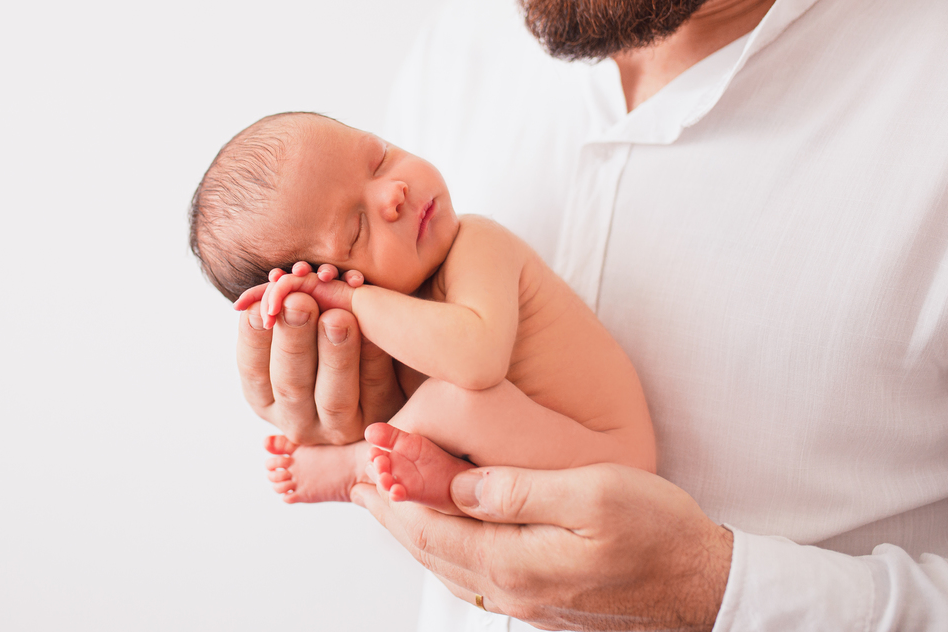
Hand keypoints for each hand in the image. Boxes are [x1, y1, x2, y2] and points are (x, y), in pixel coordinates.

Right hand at [236, 263, 402, 445]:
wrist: (392, 360)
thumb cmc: (329, 335)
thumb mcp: (299, 325)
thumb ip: (284, 308)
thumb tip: (269, 281)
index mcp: (268, 397)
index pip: (252, 370)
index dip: (253, 337)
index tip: (261, 303)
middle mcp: (299, 419)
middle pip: (290, 385)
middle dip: (293, 340)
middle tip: (299, 301)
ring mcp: (339, 427)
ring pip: (334, 398)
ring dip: (334, 355)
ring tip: (337, 316)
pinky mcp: (380, 419)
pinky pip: (374, 389)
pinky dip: (372, 358)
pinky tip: (374, 328)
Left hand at [351, 463, 733, 631]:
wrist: (707, 589)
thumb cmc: (660, 536)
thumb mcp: (592, 495)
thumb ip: (517, 491)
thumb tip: (458, 486)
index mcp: (514, 562)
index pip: (429, 529)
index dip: (392, 496)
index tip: (364, 465)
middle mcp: (512, 591)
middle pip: (430, 551)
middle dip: (392, 515)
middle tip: (361, 482)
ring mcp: (528, 602)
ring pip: (450, 567)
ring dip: (415, 534)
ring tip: (392, 504)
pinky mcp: (545, 602)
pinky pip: (477, 577)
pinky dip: (448, 550)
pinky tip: (448, 535)